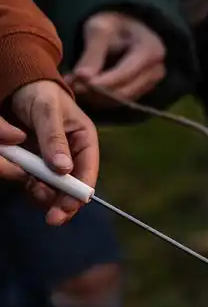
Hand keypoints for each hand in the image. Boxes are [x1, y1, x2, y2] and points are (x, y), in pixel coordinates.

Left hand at [6, 81, 98, 224]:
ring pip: (53, 190)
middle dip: (62, 203)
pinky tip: (25, 179)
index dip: (79, 194)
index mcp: (85, 141)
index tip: (66, 209)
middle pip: (72, 188)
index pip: (88, 173)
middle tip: (52, 218)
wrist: (19, 87)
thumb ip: (54, 139)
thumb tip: (64, 170)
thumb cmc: (40, 94)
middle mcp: (73, 156)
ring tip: (31, 187)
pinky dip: (30, 186)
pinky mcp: (37, 165)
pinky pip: (36, 184)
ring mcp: (54, 162)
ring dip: (44, 195)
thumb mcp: (48, 112)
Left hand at [66, 11, 165, 104]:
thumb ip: (92, 53)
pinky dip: (100, 98)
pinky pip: (120, 101)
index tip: (77, 80)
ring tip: (74, 85)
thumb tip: (81, 77)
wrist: (124, 28)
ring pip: (121, 99)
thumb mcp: (100, 30)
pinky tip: (84, 88)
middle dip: (96, 90)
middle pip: (124, 90)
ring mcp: (151, 83)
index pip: (126, 73)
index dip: (102, 80)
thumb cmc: (113, 24)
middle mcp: (156, 70)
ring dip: (96, 97)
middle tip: (71, 84)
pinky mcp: (142, 91)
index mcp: (151, 50)